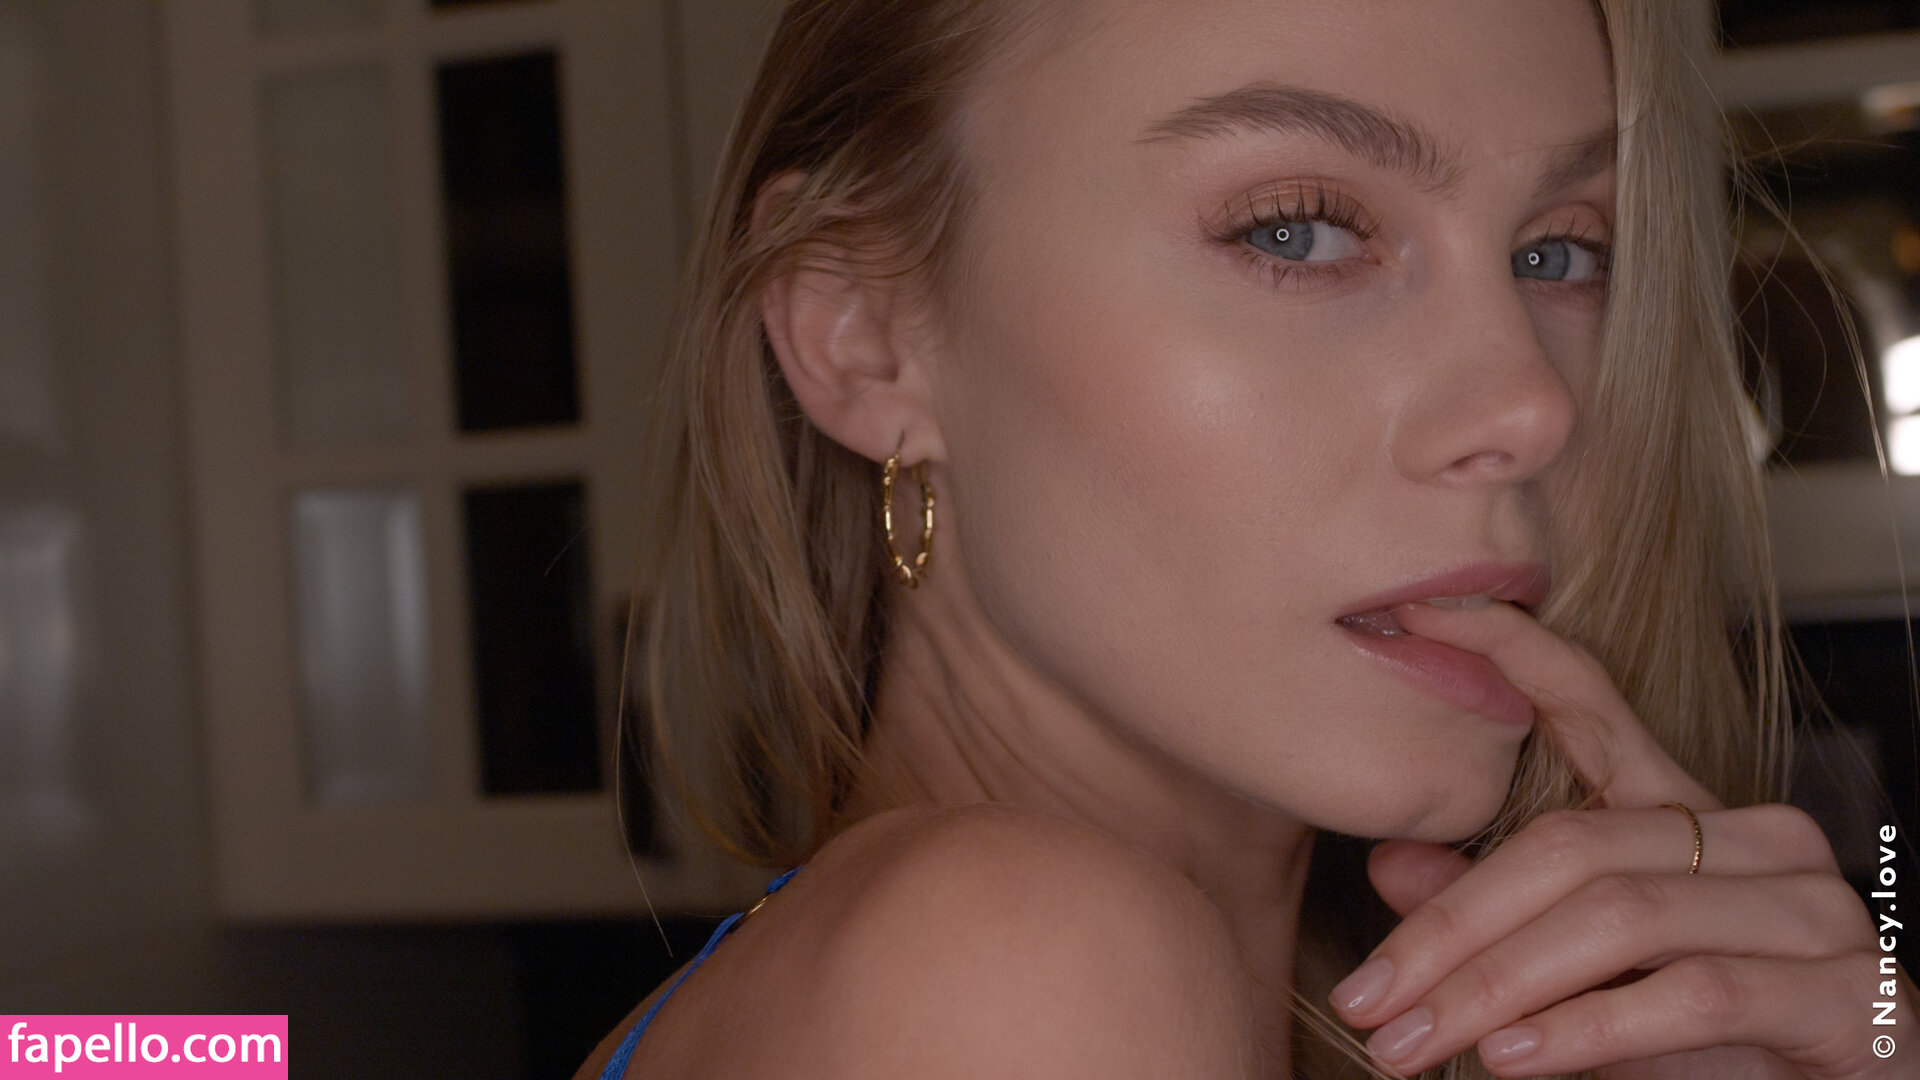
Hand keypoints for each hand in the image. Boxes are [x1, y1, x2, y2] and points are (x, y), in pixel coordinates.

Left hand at [1325, 598, 1916, 1077]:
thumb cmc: (1719, 1047)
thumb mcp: (1589, 976)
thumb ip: (1502, 919)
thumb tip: (1390, 864)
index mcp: (1692, 814)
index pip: (1593, 705)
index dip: (1511, 652)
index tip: (1418, 610)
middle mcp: (1760, 839)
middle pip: (1567, 848)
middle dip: (1449, 931)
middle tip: (1365, 1002)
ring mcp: (1812, 910)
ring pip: (1618, 918)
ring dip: (1496, 990)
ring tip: (1410, 1042)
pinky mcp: (1847, 993)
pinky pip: (1694, 994)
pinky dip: (1590, 1030)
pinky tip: (1513, 1057)